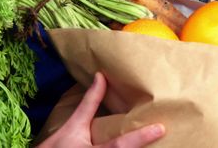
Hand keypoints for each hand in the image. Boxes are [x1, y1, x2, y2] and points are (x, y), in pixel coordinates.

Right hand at [36, 72, 164, 147]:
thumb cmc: (55, 147)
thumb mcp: (73, 124)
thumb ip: (90, 103)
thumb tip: (101, 77)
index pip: (120, 145)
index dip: (140, 137)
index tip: (160, 129)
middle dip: (143, 146)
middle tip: (162, 132)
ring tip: (158, 139)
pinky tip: (142, 145)